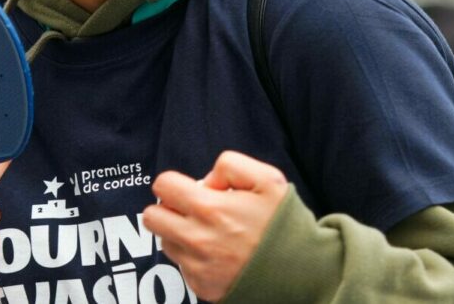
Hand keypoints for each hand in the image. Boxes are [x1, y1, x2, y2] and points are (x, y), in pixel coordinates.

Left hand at [142, 151, 288, 301]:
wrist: (302, 272)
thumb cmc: (284, 223)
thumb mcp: (268, 179)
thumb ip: (231, 165)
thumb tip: (206, 180)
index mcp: (209, 208)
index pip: (163, 186)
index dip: (175, 183)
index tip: (190, 189)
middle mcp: (196, 239)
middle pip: (152, 217)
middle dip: (168, 208)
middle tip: (191, 210)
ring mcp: (197, 266)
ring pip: (165, 242)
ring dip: (180, 234)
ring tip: (210, 232)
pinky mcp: (201, 287)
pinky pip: (183, 266)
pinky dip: (194, 258)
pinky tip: (219, 254)